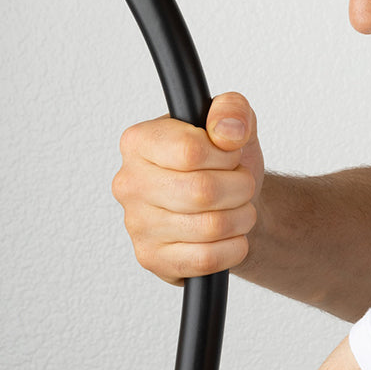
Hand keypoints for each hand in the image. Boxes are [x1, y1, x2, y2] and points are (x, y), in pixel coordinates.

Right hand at [112, 91, 263, 285]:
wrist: (228, 206)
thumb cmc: (224, 163)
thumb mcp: (234, 123)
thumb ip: (232, 110)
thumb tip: (226, 131)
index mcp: (139, 141)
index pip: (190, 150)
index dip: (225, 156)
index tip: (230, 155)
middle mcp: (129, 182)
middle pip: (203, 191)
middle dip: (240, 188)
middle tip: (241, 185)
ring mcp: (137, 224)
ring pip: (210, 227)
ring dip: (241, 218)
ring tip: (238, 208)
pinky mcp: (152, 258)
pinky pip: (206, 259)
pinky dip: (233, 248)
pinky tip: (229, 235)